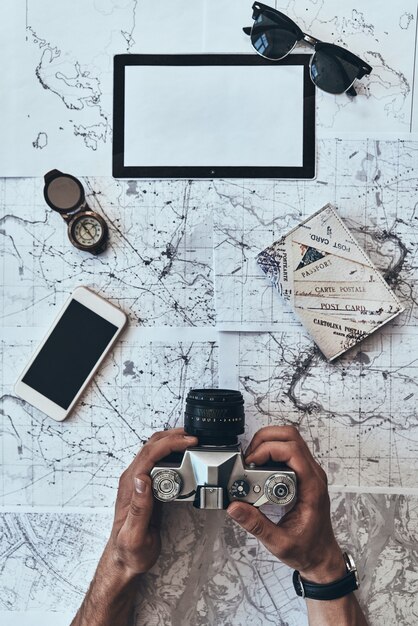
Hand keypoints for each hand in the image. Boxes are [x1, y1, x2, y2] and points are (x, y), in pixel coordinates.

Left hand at [105, 428, 197, 578]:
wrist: (125, 559)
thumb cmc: (129, 550)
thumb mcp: (135, 535)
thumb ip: (138, 508)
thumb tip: (142, 479)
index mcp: (130, 486)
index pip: (149, 454)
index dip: (169, 444)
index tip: (188, 441)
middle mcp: (132, 479)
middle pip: (151, 445)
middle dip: (173, 436)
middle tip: (194, 437)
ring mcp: (138, 481)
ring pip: (153, 449)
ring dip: (171, 440)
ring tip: (191, 440)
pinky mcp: (146, 486)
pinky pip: (157, 459)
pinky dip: (170, 450)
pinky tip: (182, 453)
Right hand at [227, 426, 345, 582]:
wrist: (322, 556)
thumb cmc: (308, 549)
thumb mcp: (279, 542)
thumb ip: (256, 525)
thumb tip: (235, 507)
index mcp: (312, 487)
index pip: (292, 450)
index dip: (268, 450)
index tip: (250, 463)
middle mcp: (313, 474)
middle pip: (291, 436)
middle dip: (265, 439)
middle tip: (249, 457)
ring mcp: (309, 472)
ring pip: (290, 439)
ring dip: (267, 442)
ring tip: (251, 460)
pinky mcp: (303, 474)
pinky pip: (288, 451)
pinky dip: (270, 451)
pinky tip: (258, 466)